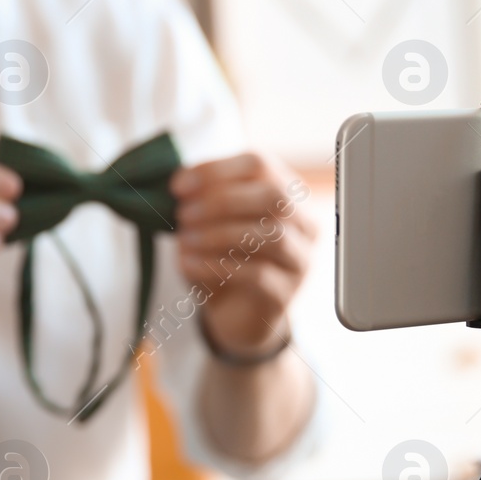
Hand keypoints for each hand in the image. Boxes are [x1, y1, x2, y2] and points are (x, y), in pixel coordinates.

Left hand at [171, 153, 315, 356]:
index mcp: (286, 193)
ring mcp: (300, 260)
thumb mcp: (211, 222)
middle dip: (222, 200)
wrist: (236, 315)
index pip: (260, 164)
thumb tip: (180, 184)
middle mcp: (303, 223)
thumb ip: (201, 198)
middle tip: (183, 214)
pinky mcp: (286, 294)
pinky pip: (258, 274)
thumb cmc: (224, 257)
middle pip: (274, 195)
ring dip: (219, 234)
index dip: (215, 170)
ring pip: (272, 235)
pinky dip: (217, 265)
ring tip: (184, 240)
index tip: (177, 186)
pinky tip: (188, 264)